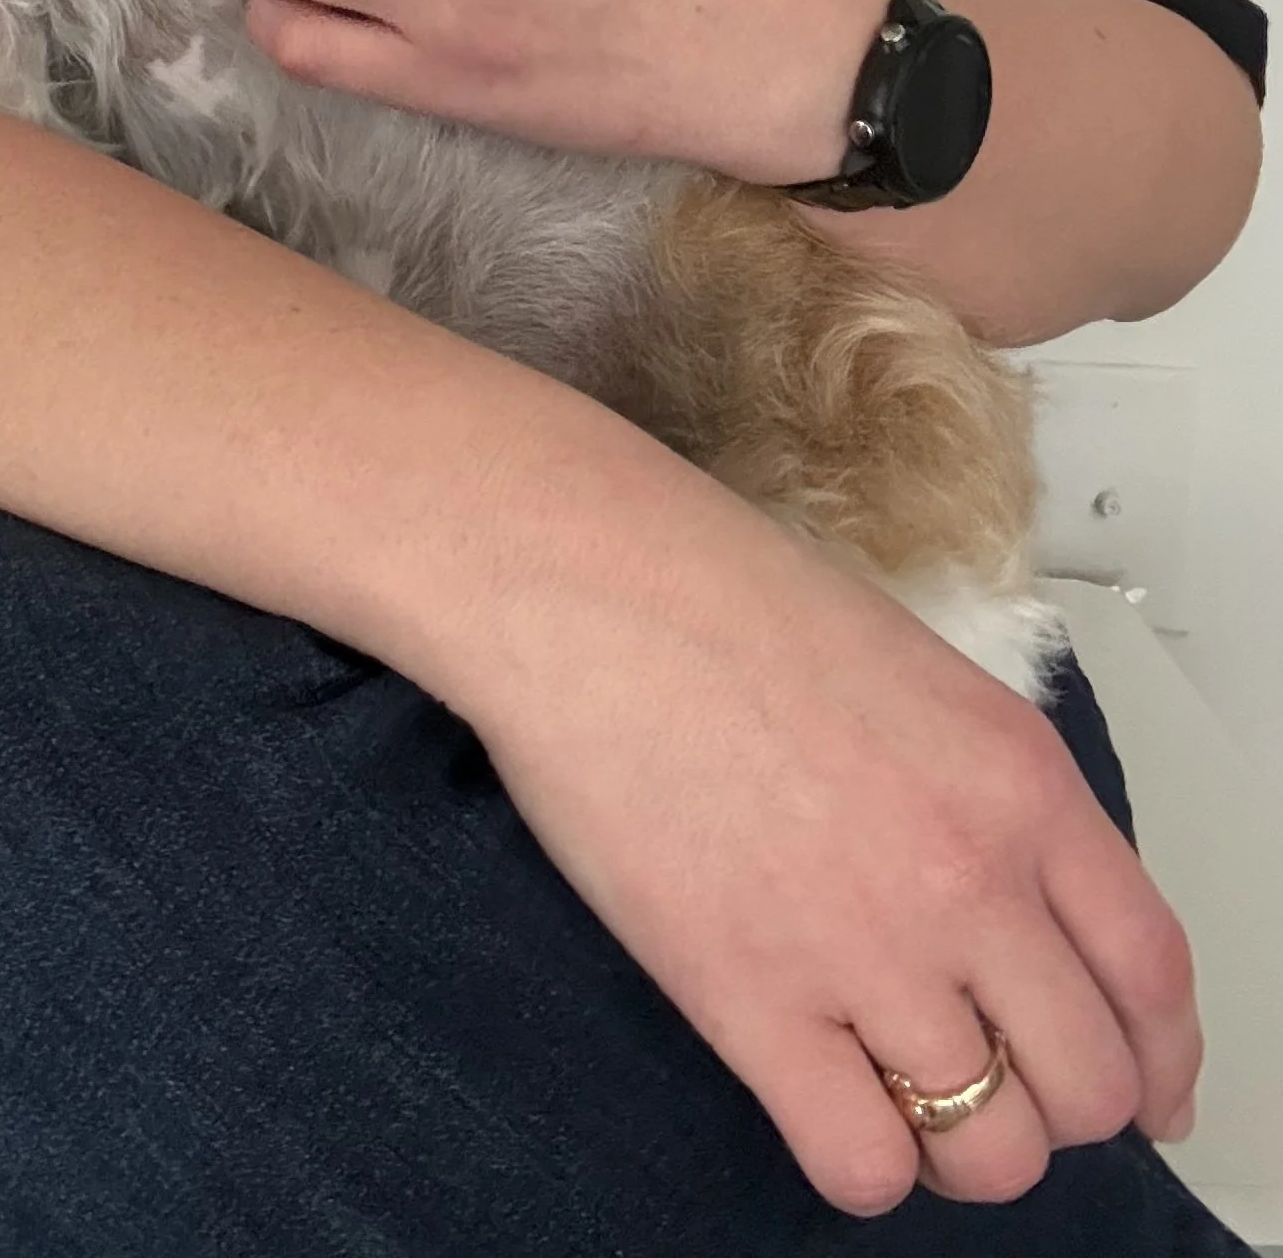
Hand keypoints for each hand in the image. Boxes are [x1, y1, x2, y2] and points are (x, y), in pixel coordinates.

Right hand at [423, 427, 1201, 1214]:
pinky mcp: (752, 999)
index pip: (1152, 977)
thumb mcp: (918, 675)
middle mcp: (970, 879)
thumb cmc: (726, 601)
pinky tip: (824, 1099)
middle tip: (993, 1082)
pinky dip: (862, 1162)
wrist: (590, 587)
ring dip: (956, 1144)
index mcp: (1020, 784)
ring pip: (988, 1150)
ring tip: (900, 1094)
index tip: (1147, 1098)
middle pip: (1087, 1086)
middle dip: (1052, 1108)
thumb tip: (1011, 911)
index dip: (1159, 1064)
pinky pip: (861, 1164)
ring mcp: (865, 948)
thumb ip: (988, 798)